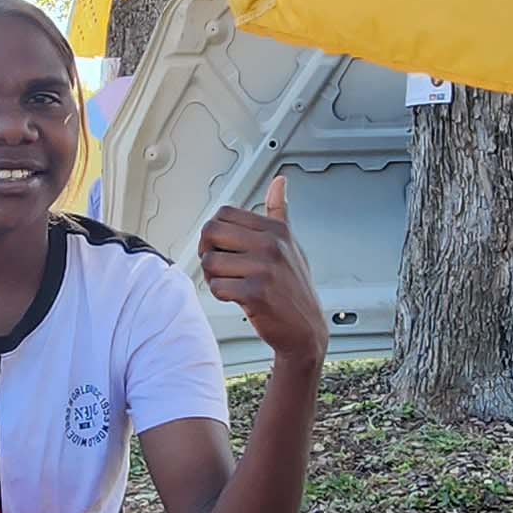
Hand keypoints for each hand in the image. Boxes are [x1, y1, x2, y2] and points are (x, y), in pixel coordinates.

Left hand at [196, 182, 324, 363]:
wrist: (306, 329)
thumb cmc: (295, 288)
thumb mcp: (291, 244)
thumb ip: (279, 212)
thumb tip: (279, 182)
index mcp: (276, 230)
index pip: (224, 213)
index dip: (214, 231)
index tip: (221, 246)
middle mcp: (271, 245)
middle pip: (211, 232)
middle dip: (206, 250)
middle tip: (217, 265)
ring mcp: (264, 268)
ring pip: (210, 262)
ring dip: (212, 276)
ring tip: (228, 283)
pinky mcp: (256, 293)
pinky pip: (217, 286)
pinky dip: (220, 294)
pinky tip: (235, 296)